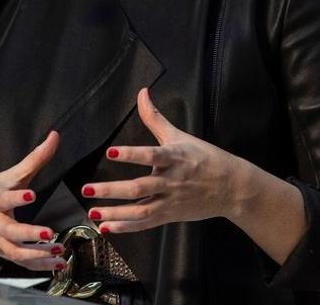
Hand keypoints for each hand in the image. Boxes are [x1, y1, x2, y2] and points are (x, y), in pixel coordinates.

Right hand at [0, 130, 66, 272]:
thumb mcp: (9, 174)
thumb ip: (34, 158)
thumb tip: (54, 137)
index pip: (4, 197)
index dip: (16, 197)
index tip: (30, 195)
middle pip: (10, 230)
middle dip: (29, 234)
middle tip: (49, 232)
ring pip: (15, 252)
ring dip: (38, 254)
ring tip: (58, 251)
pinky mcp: (3, 252)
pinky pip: (21, 262)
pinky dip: (39, 265)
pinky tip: (56, 263)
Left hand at [83, 88, 251, 233]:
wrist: (233, 187)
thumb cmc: (205, 158)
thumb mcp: (180, 136)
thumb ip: (155, 117)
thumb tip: (142, 92)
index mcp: (174, 157)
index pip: (150, 155)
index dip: (130, 154)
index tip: (110, 152)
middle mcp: (171, 180)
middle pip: (140, 187)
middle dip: (112, 190)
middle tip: (87, 188)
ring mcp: (171, 200)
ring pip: (141, 210)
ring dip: (115, 213)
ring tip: (93, 212)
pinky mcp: (170, 215)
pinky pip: (146, 223)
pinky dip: (127, 227)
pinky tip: (107, 226)